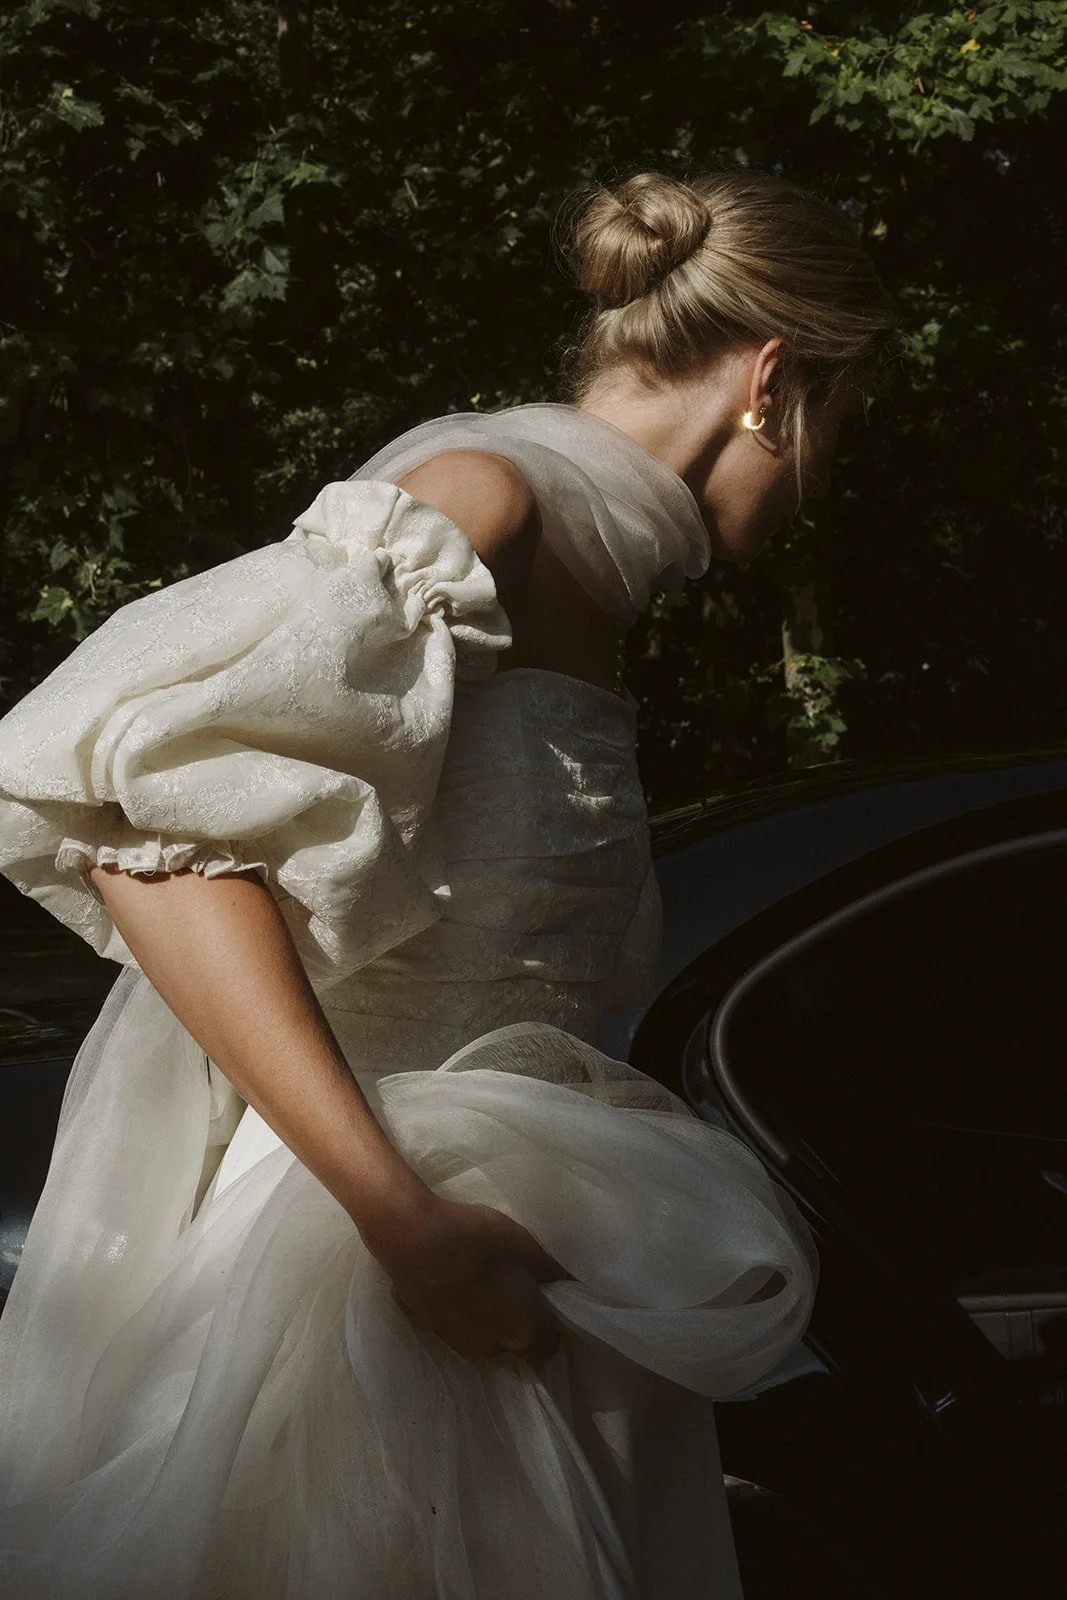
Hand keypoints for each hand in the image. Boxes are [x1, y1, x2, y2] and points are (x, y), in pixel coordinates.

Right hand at [367, 1195, 571, 1364]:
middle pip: (516, 1342)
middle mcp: (491, 1349)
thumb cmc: (479, 1242)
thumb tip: (574, 1286)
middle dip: (518, 1319)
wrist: (413, 1236)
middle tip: (514, 1282)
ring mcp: (457, 1342)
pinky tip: (454, 1277)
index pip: (550, 1347)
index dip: (552, 1324)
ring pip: (485, 1336)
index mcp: (521, 1334)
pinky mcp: (430, 1329)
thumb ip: (555, 1273)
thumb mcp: (528, 1247)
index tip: (546, 1299)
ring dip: (488, 1316)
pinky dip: (461, 1309)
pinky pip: (457, 1324)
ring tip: (480, 1277)